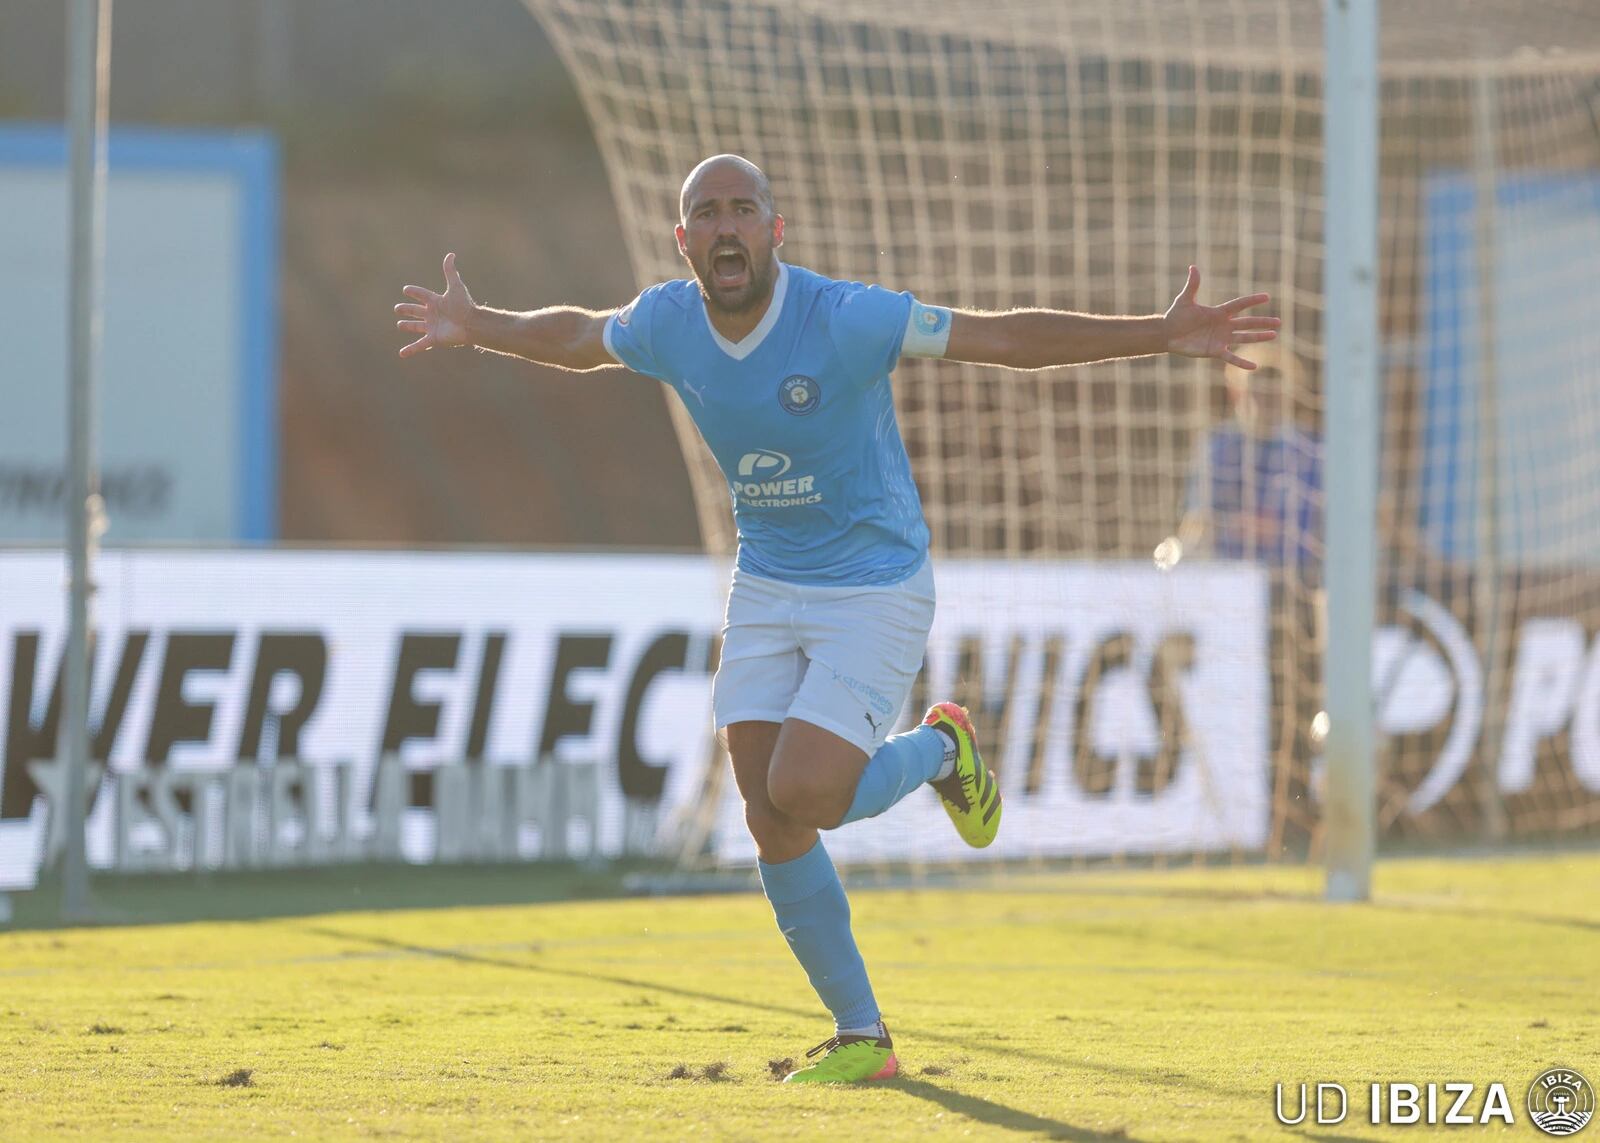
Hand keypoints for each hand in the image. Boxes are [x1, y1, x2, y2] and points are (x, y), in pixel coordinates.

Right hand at [395, 252, 476, 357]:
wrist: (471, 324)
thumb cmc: (464, 306)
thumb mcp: (455, 286)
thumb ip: (450, 271)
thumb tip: (451, 254)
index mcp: (436, 301)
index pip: (421, 295)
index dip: (414, 292)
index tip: (406, 290)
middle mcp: (433, 314)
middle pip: (416, 311)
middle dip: (406, 309)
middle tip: (397, 308)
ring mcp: (432, 327)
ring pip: (416, 327)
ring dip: (407, 326)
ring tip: (400, 324)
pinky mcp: (433, 339)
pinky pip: (419, 345)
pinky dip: (410, 350)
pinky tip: (401, 354)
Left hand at [1163, 266, 1280, 369]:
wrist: (1167, 334)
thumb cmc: (1176, 316)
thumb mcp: (1185, 300)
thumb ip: (1192, 285)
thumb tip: (1193, 267)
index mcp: (1219, 312)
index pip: (1239, 305)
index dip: (1252, 301)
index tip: (1266, 297)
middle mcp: (1223, 325)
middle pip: (1247, 323)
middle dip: (1262, 322)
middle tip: (1278, 322)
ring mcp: (1221, 339)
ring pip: (1244, 338)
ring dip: (1258, 337)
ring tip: (1273, 335)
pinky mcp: (1215, 351)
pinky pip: (1231, 358)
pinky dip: (1242, 362)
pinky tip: (1254, 366)